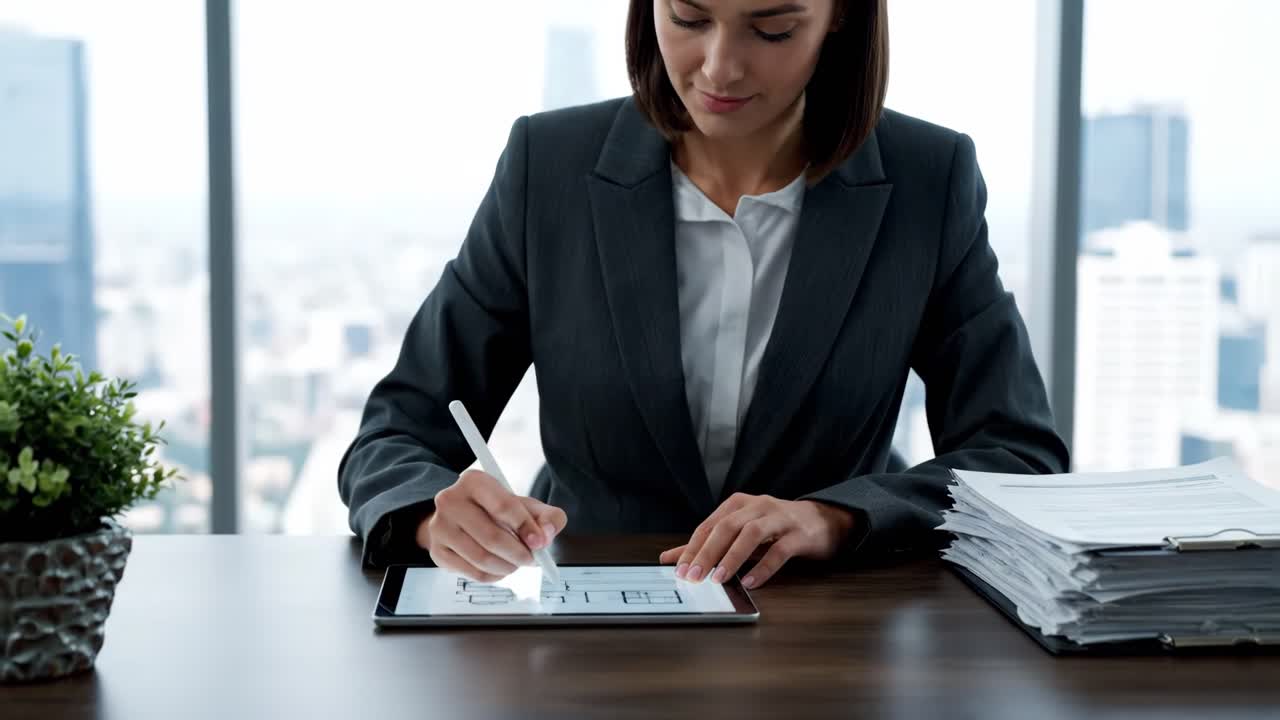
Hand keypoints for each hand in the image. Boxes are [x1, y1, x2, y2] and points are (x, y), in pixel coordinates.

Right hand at [415, 469, 566, 582]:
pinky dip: (493, 576)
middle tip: (531, 559)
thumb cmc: (499, 511)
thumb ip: (547, 517)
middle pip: (492, 537)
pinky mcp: (437, 552)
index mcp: (474, 481)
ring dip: (507, 567)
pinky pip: (472, 573)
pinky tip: (501, 568)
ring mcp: (440, 527)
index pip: (503, 506)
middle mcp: (450, 501)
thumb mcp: (526, 506)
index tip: (540, 542)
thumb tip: (546, 535)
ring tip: (516, 563)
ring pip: (481, 558)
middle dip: (519, 554)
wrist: (463, 518)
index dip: (526, 527)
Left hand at [659, 494, 855, 588]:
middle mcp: (758, 506)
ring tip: (719, 578)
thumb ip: (708, 544)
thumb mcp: (741, 532)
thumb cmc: (777, 527)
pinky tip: (751, 582)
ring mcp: (780, 519)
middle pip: (727, 526)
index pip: (710, 524)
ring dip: (733, 557)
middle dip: (707, 552)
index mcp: (740, 504)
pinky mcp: (800, 535)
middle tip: (693, 575)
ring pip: (751, 534)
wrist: (823, 520)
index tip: (679, 569)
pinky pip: (780, 551)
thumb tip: (671, 558)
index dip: (692, 547)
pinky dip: (764, 567)